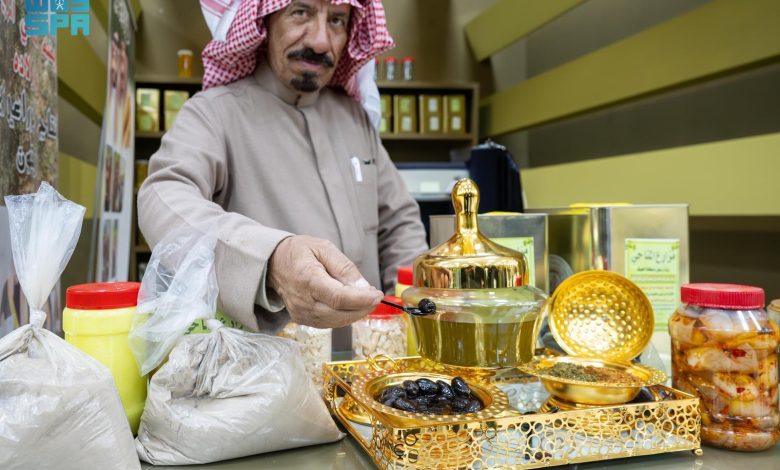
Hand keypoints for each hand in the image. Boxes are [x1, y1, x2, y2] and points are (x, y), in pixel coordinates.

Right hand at [268, 235, 383, 327]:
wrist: (273, 264)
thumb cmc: (300, 252)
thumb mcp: (324, 248)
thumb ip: (345, 267)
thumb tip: (364, 288)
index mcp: (307, 279)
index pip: (339, 298)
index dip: (361, 299)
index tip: (378, 295)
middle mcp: (303, 301)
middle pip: (340, 314)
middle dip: (363, 307)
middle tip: (375, 296)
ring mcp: (302, 314)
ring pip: (337, 322)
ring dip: (356, 313)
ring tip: (364, 298)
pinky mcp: (303, 320)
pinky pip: (330, 323)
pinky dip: (345, 316)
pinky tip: (350, 304)